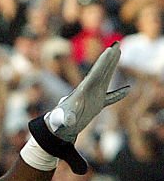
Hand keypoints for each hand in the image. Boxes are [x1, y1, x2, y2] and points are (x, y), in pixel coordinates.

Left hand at [29, 43, 129, 173]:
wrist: (53, 135)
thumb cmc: (57, 130)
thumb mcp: (61, 126)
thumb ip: (64, 121)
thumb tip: (66, 122)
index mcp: (81, 95)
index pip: (93, 77)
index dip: (101, 66)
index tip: (108, 52)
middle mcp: (85, 94)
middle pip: (99, 74)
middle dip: (107, 60)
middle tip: (116, 45)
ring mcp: (90, 99)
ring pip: (103, 81)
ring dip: (111, 69)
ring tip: (119, 54)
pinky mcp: (93, 107)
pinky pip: (108, 99)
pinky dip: (117, 95)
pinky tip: (127, 91)